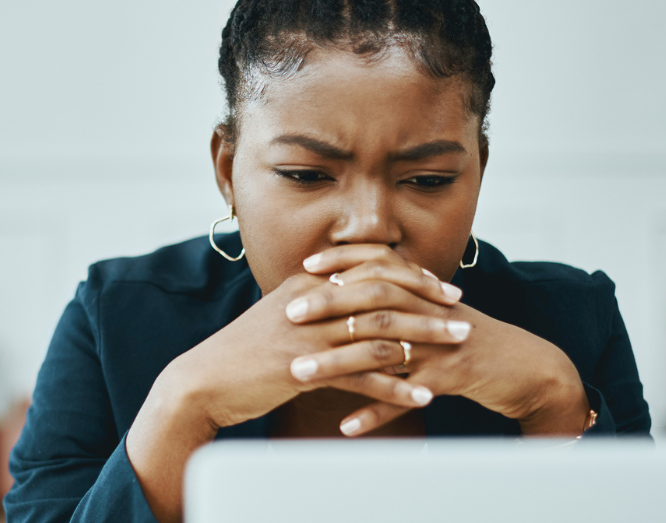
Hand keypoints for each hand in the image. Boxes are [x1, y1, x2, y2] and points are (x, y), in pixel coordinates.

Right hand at [156, 259, 462, 431]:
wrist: (204, 381)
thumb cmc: (243, 352)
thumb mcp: (280, 315)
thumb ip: (314, 304)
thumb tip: (348, 298)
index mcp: (307, 285)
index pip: (369, 268)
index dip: (409, 275)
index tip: (440, 285)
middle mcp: (312, 303)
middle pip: (383, 294)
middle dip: (428, 303)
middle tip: (460, 313)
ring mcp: (309, 336)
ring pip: (380, 332)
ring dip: (425, 340)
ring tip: (457, 348)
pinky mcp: (305, 371)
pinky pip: (362, 377)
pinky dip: (397, 387)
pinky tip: (422, 396)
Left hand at [288, 244, 589, 435]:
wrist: (525, 366)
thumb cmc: (468, 339)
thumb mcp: (434, 311)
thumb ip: (399, 298)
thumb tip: (349, 287)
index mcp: (424, 292)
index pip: (379, 265)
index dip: (343, 263)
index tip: (305, 267)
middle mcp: (430, 312)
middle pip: (375, 300)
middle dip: (330, 305)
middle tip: (290, 315)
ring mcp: (441, 345)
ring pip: (383, 350)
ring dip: (339, 363)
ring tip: (301, 374)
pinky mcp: (451, 379)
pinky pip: (406, 398)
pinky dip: (376, 412)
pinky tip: (347, 425)